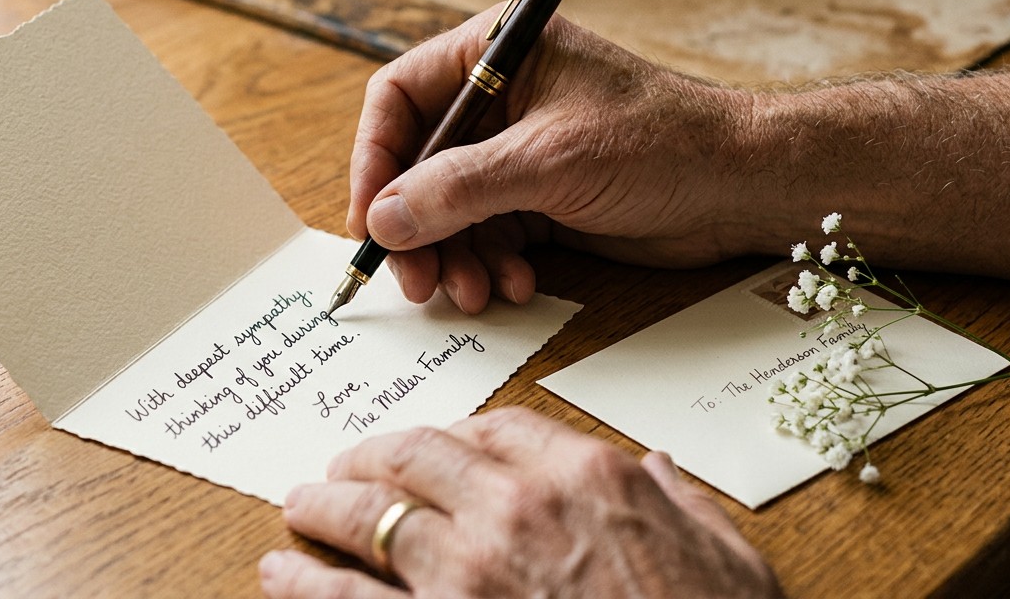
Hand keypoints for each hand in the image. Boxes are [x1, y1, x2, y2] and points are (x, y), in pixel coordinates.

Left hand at [259, 407, 780, 598]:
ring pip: (370, 516)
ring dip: (324, 507)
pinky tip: (280, 573)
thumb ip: (684, 502)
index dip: (453, 432)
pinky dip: (304, 582)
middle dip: (371, 456)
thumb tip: (660, 469)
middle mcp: (515, 509)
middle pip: (416, 456)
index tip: (434, 444)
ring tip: (299, 506)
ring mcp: (467, 572)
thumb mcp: (729, 559)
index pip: (497, 427)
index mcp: (586, 478)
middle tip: (345, 465)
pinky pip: (348, 598)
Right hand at [347, 9, 758, 312]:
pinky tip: (514, 287)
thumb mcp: (547, 162)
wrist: (742, 186)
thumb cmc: (661, 143)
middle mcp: (499, 98)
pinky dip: (489, 265)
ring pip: (448, 208)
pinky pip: (486, 233)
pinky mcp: (539, 196)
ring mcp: (517, 150)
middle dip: (416, 226)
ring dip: (453, 256)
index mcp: (496, 52)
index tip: (371, 219)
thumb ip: (459, 188)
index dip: (376, 159)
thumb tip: (384, 218)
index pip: (400, 97)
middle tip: (416, 280)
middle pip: (418, 163)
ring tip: (473, 293)